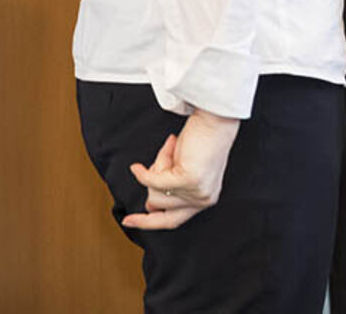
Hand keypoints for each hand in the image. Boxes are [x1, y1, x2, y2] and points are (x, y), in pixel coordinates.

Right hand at [122, 110, 240, 229]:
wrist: (217, 122)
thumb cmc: (202, 141)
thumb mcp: (183, 172)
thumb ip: (170, 190)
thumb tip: (150, 205)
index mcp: (204, 198)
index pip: (172, 221)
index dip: (148, 223)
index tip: (128, 221)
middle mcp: (203, 199)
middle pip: (157, 205)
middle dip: (154, 180)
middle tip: (166, 159)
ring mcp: (197, 192)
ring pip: (154, 192)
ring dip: (157, 168)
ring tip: (173, 151)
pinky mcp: (189, 181)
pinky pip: (152, 181)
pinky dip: (142, 173)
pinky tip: (137, 168)